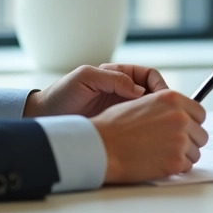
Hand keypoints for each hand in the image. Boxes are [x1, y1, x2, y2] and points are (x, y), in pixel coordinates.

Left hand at [23, 64, 169, 117]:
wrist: (45, 117)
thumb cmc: (61, 94)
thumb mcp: (86, 78)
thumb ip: (112, 78)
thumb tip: (138, 89)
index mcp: (117, 75)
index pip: (149, 76)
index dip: (160, 86)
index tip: (163, 98)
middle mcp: (122, 91)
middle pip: (154, 94)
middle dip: (164, 103)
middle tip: (167, 116)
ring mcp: (120, 109)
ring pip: (149, 111)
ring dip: (157, 117)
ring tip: (160, 128)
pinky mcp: (117, 125)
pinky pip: (138, 125)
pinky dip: (146, 129)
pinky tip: (147, 137)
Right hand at [90, 89, 207, 182]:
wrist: (102, 146)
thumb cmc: (114, 126)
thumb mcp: (142, 103)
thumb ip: (166, 107)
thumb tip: (182, 116)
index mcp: (172, 99)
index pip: (200, 113)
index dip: (191, 123)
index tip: (184, 129)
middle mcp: (180, 117)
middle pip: (201, 134)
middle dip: (189, 141)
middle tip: (170, 145)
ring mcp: (180, 140)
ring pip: (195, 152)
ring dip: (182, 155)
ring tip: (160, 154)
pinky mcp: (176, 161)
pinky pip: (187, 167)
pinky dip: (175, 168)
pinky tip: (158, 163)